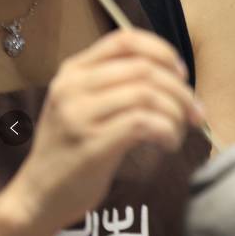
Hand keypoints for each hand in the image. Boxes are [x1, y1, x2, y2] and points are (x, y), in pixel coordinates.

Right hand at [8, 29, 203, 232]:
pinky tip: (168, 144)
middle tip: (195, 113)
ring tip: (178, 132)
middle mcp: (72, 86)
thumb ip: (118, 86)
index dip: (163, 52)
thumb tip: (176, 78)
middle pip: (145, 68)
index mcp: (73, 70)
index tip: (182, 75)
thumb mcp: (87, 106)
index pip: (126, 40)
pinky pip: (144, 123)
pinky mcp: (91, 144)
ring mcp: (79, 114)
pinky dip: (167, 131)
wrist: (39, 196)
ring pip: (147, 94)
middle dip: (180, 90)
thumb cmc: (75, 151)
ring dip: (176, 113)